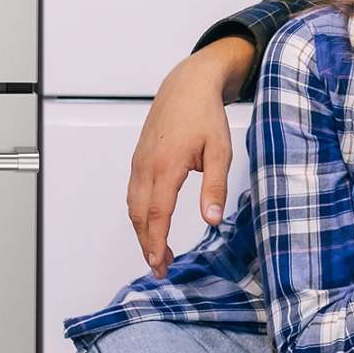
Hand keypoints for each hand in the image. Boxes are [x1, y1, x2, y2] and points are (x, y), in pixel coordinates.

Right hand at [127, 38, 252, 276]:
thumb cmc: (205, 115)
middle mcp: (146, 166)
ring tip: (156, 252)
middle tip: (159, 268)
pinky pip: (133, 192)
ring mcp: (139, 162)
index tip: (160, 265)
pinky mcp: (139, 158)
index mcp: (166, 166)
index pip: (157, 215)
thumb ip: (215, 186)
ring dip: (141, 231)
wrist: (187, 84)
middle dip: (147, 244)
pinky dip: (138, 214)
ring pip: (133, 205)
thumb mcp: (220, 151)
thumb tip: (212, 220)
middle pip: (139, 215)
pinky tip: (150, 223)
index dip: (157, 243)